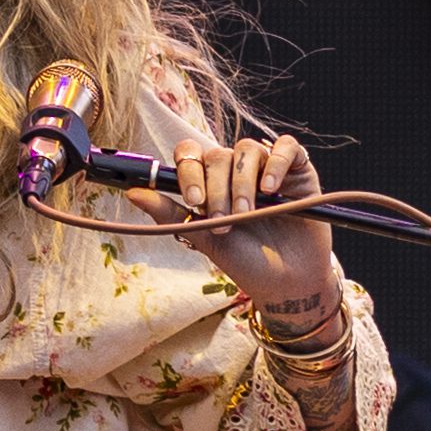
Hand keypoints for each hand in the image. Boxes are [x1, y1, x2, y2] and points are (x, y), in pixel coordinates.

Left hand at [115, 134, 341, 325]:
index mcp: (209, 182)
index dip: (188, 171)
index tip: (193, 200)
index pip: (190, 155)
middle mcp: (236, 170)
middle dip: (216, 189)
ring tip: (246, 213)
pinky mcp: (298, 170)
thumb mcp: (202, 237)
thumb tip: (132, 193)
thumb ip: (169, 213)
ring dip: (242, 183)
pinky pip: (286, 148)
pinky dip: (277, 162)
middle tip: (222, 220)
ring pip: (247, 150)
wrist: (286, 282)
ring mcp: (267, 167)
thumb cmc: (244, 260)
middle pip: (217, 155)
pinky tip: (271, 187)